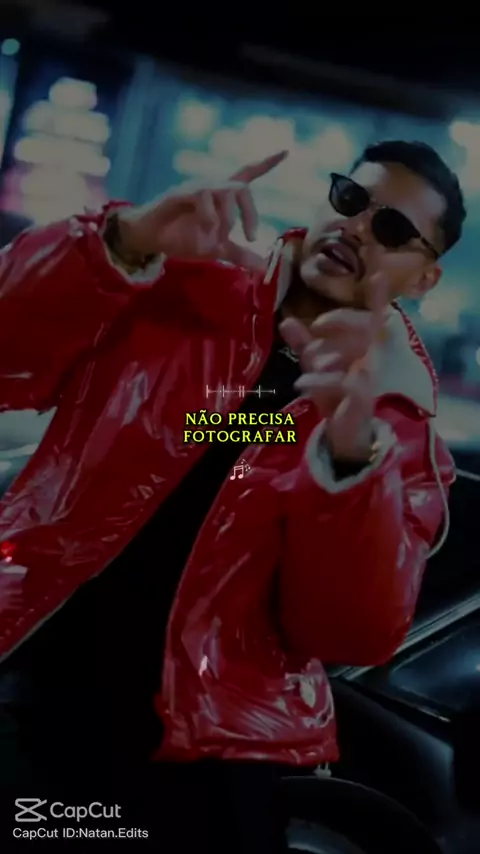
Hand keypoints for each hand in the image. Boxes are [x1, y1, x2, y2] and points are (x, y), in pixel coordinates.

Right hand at [117, 151, 287, 268]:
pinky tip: (204, 233)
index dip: (266, 163)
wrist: (150, 239)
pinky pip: (202, 197)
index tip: (286, 151)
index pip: (247, 174)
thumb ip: (237, 254)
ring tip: (218, 239)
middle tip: (250, 237)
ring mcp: (195, 188)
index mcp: (221, 197)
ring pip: (224, 191)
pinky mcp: (180, 194)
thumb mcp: (214, 249)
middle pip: (241, 187)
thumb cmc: (181, 238)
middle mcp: (211, 186)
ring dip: (227, 218)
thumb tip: (262, 266)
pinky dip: (209, 217)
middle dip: (250, 213)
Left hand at [279, 274, 387, 462]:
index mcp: (362, 347)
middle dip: (342, 320)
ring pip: (355, 357)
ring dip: (328, 356)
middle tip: (318, 324)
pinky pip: (349, 386)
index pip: (372, 317)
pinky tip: (303, 382)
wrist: (343, 433)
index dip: (379, 298)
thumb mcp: (315, 364)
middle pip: (367, 329)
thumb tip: (287, 320)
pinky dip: (324, 382)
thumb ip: (303, 343)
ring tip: (307, 367)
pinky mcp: (361, 401)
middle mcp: (370, 359)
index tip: (380, 275)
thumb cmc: (333, 394)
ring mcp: (369, 379)